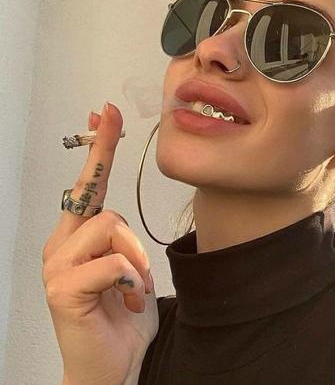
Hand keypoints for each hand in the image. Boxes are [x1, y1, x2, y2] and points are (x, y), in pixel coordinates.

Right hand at [42, 103, 158, 384]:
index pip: (89, 184)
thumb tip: (122, 222)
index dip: (99, 148)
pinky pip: (113, 263)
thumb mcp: (130, 268)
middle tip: (128, 226)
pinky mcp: (63, 289)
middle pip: (93, 194)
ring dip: (135, 257)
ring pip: (110, 226)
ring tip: (133, 288)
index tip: (105, 114)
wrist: (113, 365)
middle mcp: (62, 245)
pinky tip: (127, 301)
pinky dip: (132, 280)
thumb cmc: (122, 316)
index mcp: (78, 238)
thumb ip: (123, 240)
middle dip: (120, 206)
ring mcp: (58, 266)